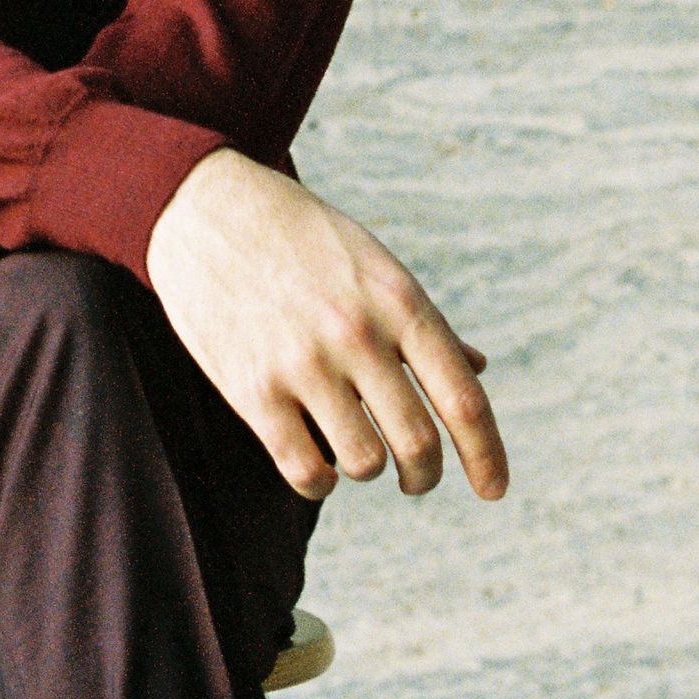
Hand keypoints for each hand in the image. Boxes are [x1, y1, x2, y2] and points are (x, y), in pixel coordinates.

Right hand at [144, 148, 506, 504]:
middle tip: (417, 479)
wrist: (205, 208)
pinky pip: (305, 470)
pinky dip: (321, 483)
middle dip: (425, 476)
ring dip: (369, 471)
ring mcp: (303, 363)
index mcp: (399, 301)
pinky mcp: (253, 389)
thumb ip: (421, 322)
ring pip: (365, 464)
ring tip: (357, 454)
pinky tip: (319, 467)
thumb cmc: (300, 237)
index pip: (463, 400)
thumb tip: (477, 368)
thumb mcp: (372, 264)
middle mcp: (357, 333)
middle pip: (418, 443)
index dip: (487, 456)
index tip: (494, 490)